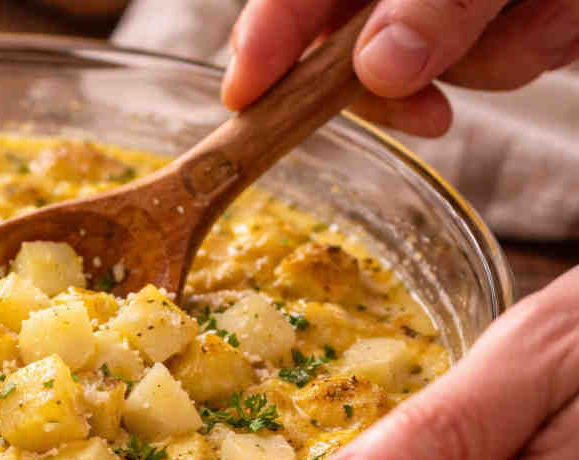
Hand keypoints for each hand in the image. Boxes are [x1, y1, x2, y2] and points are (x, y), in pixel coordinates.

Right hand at [222, 0, 578, 135]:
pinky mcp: (496, 14)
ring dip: (495, 56)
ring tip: (551, 14)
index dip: (267, 40)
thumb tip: (378, 66)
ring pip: (431, 59)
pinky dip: (532, 46)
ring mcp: (451, 1)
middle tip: (430, 114)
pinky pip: (491, 55)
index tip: (246, 97)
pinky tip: (560, 18)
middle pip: (353, 39)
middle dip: (404, 78)